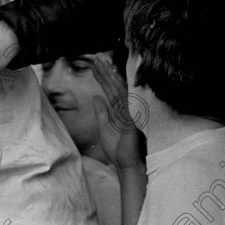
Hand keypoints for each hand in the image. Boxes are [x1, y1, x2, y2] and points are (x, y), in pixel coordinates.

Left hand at [90, 55, 144, 169]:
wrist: (126, 164)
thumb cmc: (118, 149)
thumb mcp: (104, 127)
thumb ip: (101, 112)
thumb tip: (96, 97)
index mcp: (119, 110)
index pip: (110, 90)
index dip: (103, 78)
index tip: (95, 66)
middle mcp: (125, 108)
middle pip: (115, 86)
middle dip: (106, 72)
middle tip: (97, 59)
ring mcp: (129, 111)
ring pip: (119, 89)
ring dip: (109, 75)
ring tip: (101, 63)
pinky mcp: (130, 115)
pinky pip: (123, 98)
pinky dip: (117, 86)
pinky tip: (111, 77)